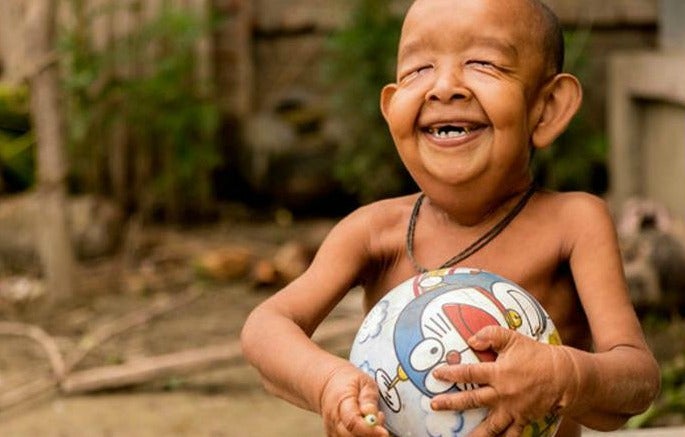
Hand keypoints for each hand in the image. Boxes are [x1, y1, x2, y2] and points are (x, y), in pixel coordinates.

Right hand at [319, 364, 389, 435]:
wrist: (328, 385)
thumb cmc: (347, 382)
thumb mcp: (363, 382)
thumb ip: (369, 398)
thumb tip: (372, 415)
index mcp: (341, 402)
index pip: (353, 422)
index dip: (369, 430)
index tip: (384, 432)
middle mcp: (333, 419)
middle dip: (370, 435)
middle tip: (381, 426)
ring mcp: (331, 430)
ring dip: (365, 436)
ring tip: (372, 422)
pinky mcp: (333, 436)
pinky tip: (365, 429)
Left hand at [430, 326, 577, 436]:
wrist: (564, 376)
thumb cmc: (536, 355)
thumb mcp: (513, 338)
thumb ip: (490, 335)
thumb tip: (470, 339)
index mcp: (499, 373)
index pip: (469, 373)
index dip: (451, 373)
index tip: (437, 374)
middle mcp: (503, 393)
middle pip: (472, 400)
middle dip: (451, 403)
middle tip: (435, 405)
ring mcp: (513, 409)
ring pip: (490, 425)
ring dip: (475, 434)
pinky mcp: (523, 419)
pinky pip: (511, 435)